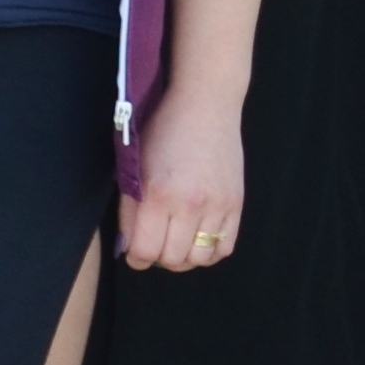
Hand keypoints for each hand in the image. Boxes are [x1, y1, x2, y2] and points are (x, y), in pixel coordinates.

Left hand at [120, 87, 249, 271]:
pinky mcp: (236, 203)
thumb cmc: (163, 130)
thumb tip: (128, 248)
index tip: (136, 250)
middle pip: (172, 259)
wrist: (206, 105)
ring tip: (178, 240)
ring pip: (199, 259)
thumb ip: (129, 211)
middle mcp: (190, 204)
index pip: (145, 251)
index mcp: (158, 194)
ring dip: (185, 256)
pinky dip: (210, 250)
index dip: (136, 257)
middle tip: (156, 241)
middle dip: (159, 257)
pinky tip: (200, 237)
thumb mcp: (135, 167)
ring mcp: (218, 205)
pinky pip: (225, 247)